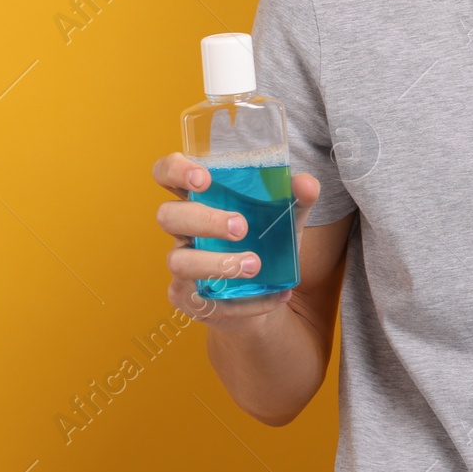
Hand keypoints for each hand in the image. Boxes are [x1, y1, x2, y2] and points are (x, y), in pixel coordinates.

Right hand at [152, 151, 322, 326]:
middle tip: (241, 227)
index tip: (204, 178)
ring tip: (255, 265)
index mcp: (200, 199)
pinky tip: (275, 295)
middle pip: (167, 215)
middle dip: (204, 219)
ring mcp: (182, 264)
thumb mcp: (287, 219)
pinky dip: (243, 301)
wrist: (270, 293)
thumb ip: (298, 198)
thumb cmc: (268, 244)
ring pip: (178, 261)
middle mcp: (184, 230)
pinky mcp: (188, 298)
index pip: (167, 174)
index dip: (175, 170)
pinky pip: (203, 300)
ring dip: (217, 264)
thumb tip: (306, 184)